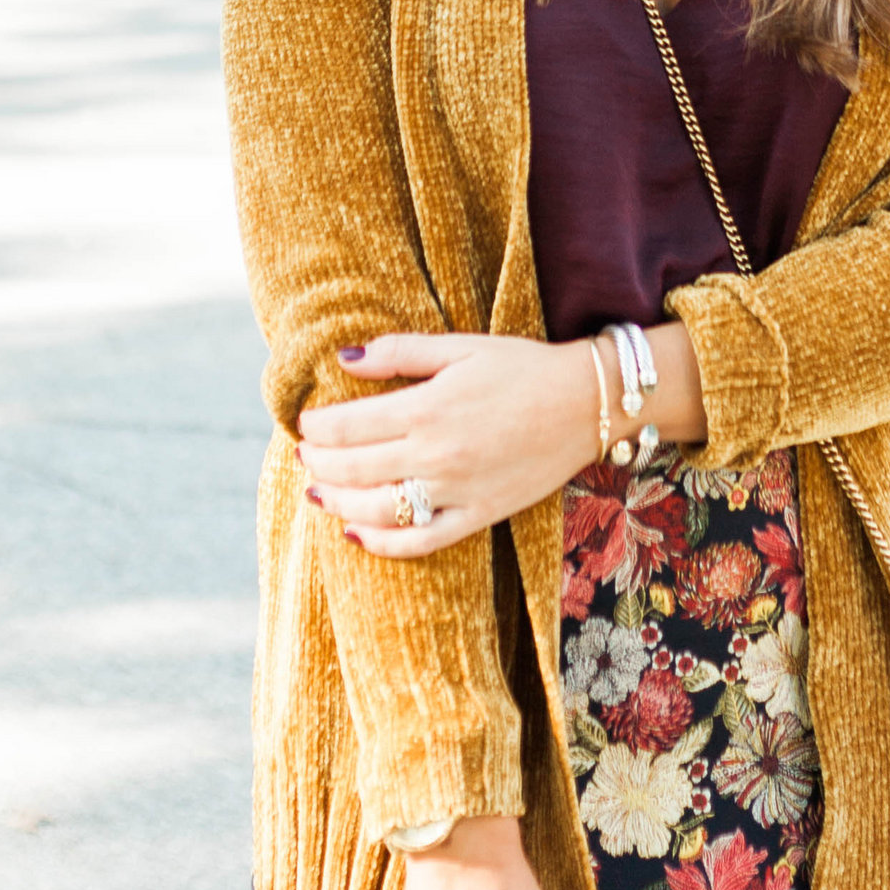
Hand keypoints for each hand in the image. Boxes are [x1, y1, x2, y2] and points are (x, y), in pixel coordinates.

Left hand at [298, 331, 602, 553]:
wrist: (584, 404)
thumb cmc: (521, 367)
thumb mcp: (459, 346)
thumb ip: (398, 352)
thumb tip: (343, 359)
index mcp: (427, 409)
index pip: (347, 427)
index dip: (317, 427)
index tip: (306, 422)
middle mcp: (435, 456)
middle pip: (353, 469)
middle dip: (319, 463)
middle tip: (305, 454)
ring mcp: (456, 491)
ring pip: (377, 510)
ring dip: (337, 502)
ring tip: (318, 490)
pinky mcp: (477, 516)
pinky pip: (420, 540)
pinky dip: (382, 543)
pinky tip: (356, 531)